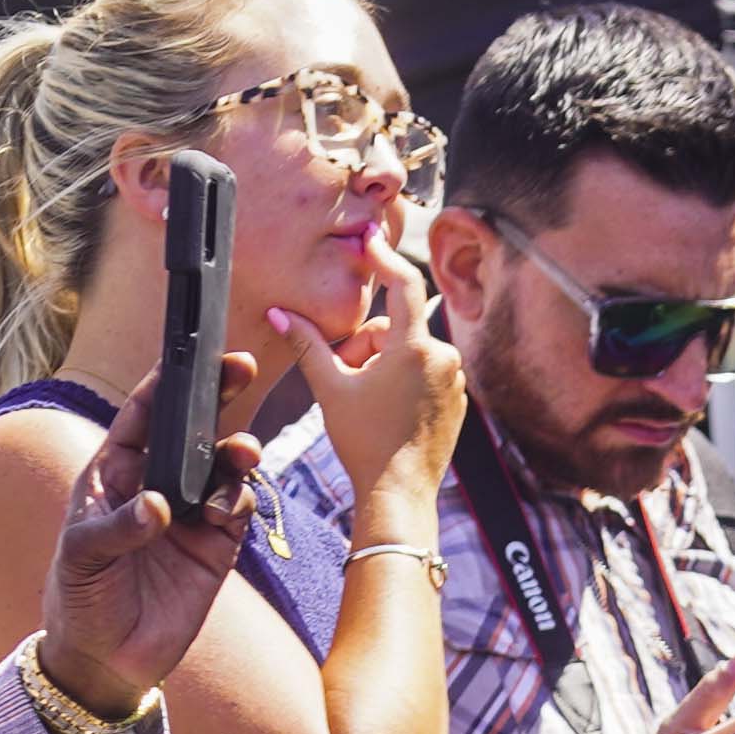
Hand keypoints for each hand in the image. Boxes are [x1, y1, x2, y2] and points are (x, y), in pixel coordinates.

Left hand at [41, 344, 266, 714]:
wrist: (106, 661)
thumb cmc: (79, 600)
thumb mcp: (81, 559)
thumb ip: (118, 528)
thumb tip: (160, 506)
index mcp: (113, 473)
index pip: (141, 417)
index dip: (164, 384)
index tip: (188, 357)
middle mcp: (155, 485)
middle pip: (191, 430)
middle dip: (216, 397)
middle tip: (240, 368)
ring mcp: (189, 514)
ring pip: (223, 467)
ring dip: (237, 453)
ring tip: (245, 454)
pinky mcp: (216, 547)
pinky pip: (237, 509)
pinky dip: (240, 499)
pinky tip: (229, 507)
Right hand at [272, 205, 465, 514]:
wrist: (397, 494)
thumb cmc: (364, 442)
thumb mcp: (330, 388)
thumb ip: (307, 344)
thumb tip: (278, 314)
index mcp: (415, 348)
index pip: (404, 283)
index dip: (384, 257)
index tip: (369, 239)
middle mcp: (443, 358)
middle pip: (394, 329)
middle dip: (364, 346)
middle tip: (342, 375)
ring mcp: (454, 381)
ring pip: (408, 353)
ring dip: (380, 364)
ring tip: (361, 398)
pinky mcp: (456, 400)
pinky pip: (424, 374)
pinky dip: (400, 381)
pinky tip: (384, 411)